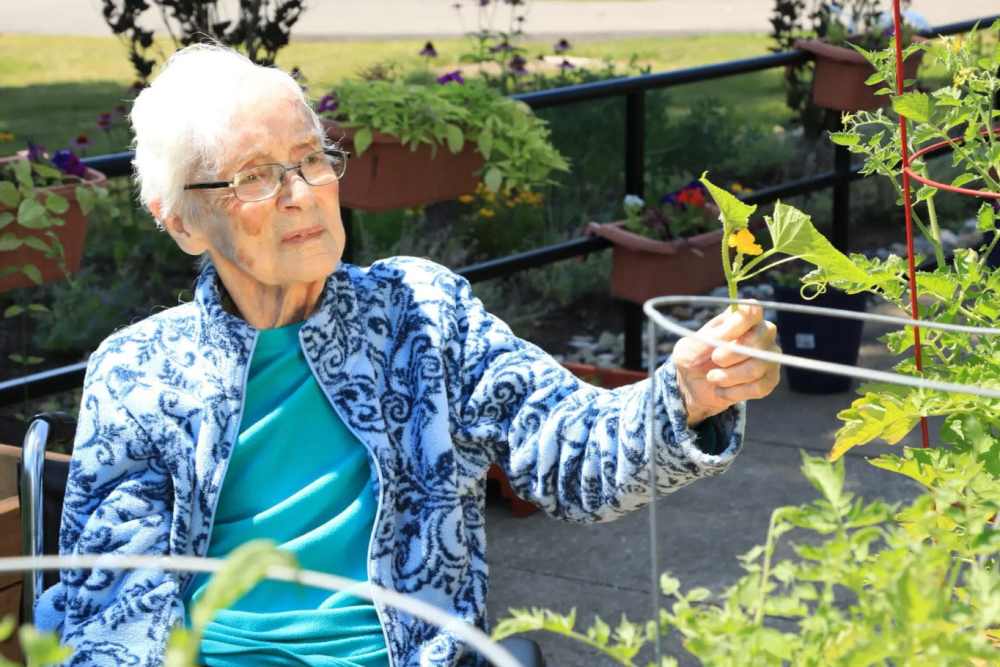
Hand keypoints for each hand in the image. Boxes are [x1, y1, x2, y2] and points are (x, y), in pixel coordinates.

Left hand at [672, 303, 780, 426]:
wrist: (692, 386)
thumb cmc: (693, 358)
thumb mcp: (692, 346)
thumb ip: (714, 334)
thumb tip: (736, 317)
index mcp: (740, 318)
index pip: (752, 310)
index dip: (739, 322)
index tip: (721, 335)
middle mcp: (761, 333)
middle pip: (758, 339)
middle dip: (732, 353)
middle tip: (714, 359)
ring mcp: (769, 356)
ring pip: (757, 366)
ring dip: (729, 376)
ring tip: (712, 377)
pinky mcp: (770, 379)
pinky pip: (759, 387)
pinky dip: (734, 392)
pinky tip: (722, 390)